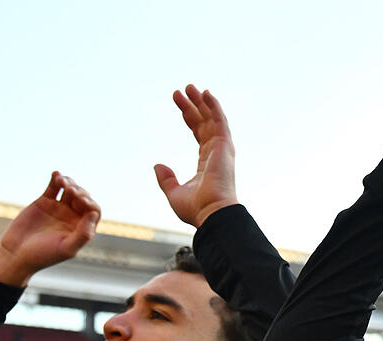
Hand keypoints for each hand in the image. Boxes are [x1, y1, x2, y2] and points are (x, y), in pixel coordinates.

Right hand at [0, 172, 99, 286]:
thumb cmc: (44, 255)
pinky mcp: (45, 202)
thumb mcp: (67, 248)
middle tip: (71, 190)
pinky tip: (56, 174)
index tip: (81, 200)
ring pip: (69, 190)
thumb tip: (93, 214)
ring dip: (69, 183)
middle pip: (83, 198)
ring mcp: (59, 208)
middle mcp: (73, 216)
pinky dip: (56, 180)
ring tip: (63, 182)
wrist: (17, 253)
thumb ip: (83, 234)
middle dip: (79, 192)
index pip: (94, 210)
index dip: (90, 203)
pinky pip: (53, 188)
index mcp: (82, 227)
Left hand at [154, 84, 238, 227]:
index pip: (199, 134)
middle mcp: (217, 153)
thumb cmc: (197, 208)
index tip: (180, 105)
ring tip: (190, 86)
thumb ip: (166, 179)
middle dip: (194, 105)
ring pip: (212, 119)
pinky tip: (206, 93)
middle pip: (204, 123)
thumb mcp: (175, 193)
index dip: (189, 118)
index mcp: (207, 163)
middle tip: (183, 89)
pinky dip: (214, 106)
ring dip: (202, 102)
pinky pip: (219, 121)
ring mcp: (222, 149)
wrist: (212, 212)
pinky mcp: (225, 146)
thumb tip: (157, 165)